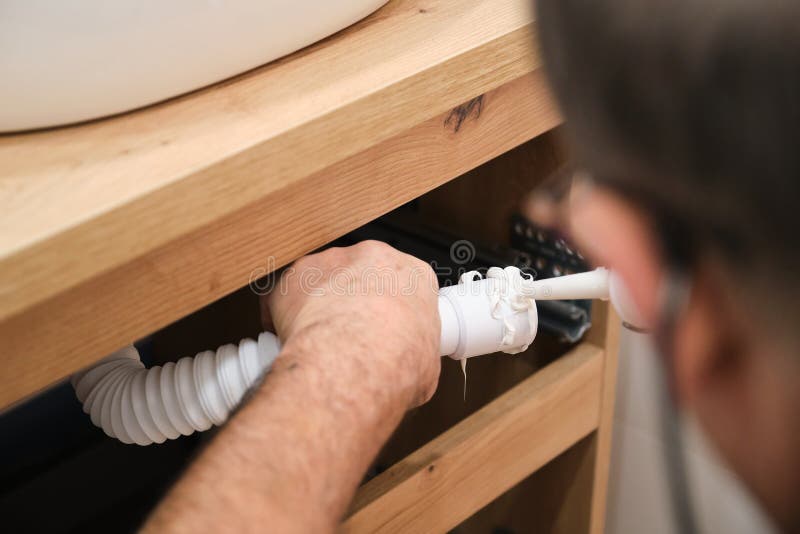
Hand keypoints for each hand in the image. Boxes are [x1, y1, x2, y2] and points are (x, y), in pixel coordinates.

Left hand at [265, 241, 440, 409]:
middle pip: (359, 275)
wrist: (356, 360)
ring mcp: (332, 261)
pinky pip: (284, 292)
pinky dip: (282, 313)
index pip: (402, 284)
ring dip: (318, 304)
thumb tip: (406, 371)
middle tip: (348, 335)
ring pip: (321, 280)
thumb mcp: (426, 365)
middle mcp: (373, 258)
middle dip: (352, 302)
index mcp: (412, 275)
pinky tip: (288, 338)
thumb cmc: (394, 361)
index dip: (390, 309)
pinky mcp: (296, 274)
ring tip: (318, 340)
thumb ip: (414, 355)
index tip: (383, 326)